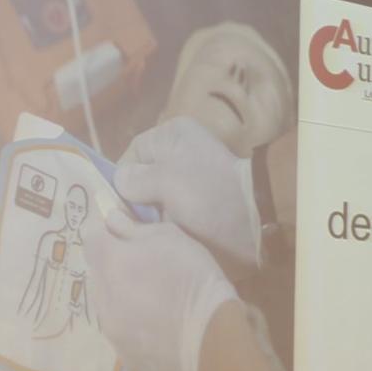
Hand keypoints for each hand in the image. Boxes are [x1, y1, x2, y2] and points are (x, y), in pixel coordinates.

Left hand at [83, 209, 236, 370]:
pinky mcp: (125, 357)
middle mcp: (101, 298)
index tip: (123, 232)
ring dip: (122, 299)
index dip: (106, 232)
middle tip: (145, 269)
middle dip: (113, 267)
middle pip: (97, 274)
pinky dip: (135, 328)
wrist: (211, 341)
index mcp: (109, 262)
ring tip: (154, 302)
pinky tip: (160, 329)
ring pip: (107, 307)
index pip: (90, 236)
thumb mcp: (171, 238)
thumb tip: (112, 220)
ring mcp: (111, 332)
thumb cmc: (194, 279)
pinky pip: (123, 335)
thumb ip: (134, 228)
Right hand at [116, 117, 259, 278]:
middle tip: (133, 222)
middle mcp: (179, 152)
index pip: (132, 154)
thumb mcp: (165, 180)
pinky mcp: (197, 202)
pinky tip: (162, 235)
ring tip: (149, 230)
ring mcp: (189, 179)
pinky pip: (170, 212)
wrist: (252, 220)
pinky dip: (165, 223)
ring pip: (154, 198)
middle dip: (137, 200)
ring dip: (151, 215)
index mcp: (172, 135)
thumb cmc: (206, 193)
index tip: (120, 204)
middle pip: (142, 177)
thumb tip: (119, 182)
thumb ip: (135, 180)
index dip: (123, 179)